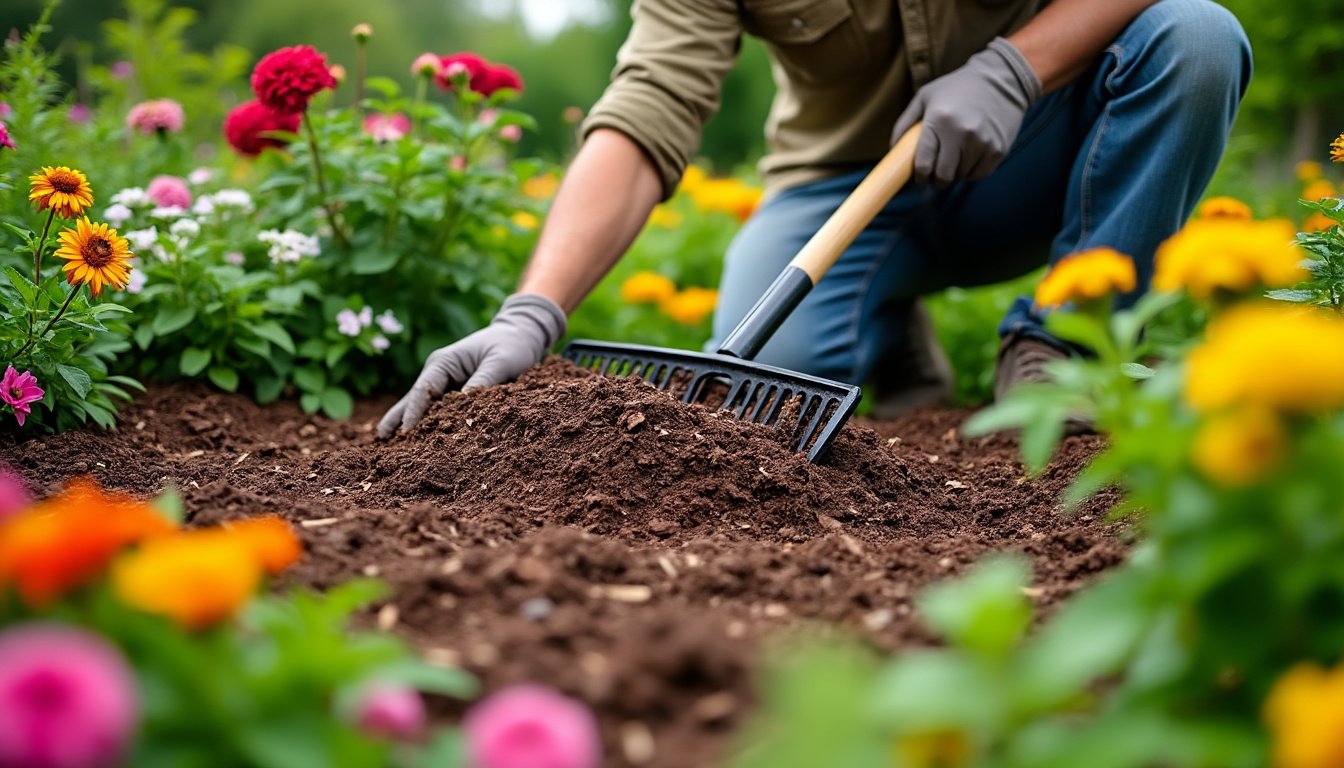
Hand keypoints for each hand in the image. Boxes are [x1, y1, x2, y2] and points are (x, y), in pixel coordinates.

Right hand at [377, 293, 565, 436]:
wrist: (521, 336)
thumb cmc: (512, 346)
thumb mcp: (502, 362)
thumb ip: (484, 381)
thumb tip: (465, 404)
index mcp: (444, 362)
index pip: (423, 390)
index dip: (414, 412)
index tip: (406, 432)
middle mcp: (437, 372)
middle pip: (413, 399)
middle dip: (399, 420)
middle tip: (381, 443)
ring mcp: (443, 382)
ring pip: (420, 406)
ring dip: (406, 424)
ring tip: (384, 444)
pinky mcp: (452, 392)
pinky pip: (435, 410)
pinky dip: (425, 424)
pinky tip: (413, 441)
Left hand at [892, 37, 1041, 187]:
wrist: (1001, 79)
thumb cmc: (957, 88)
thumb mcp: (925, 97)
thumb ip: (904, 123)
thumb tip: (893, 150)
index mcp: (940, 121)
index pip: (924, 164)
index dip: (919, 177)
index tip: (920, 177)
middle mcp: (962, 134)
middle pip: (943, 177)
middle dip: (936, 179)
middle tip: (936, 172)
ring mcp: (982, 143)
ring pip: (961, 177)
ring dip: (955, 172)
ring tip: (956, 154)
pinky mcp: (998, 150)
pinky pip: (978, 175)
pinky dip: (972, 171)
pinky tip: (971, 154)